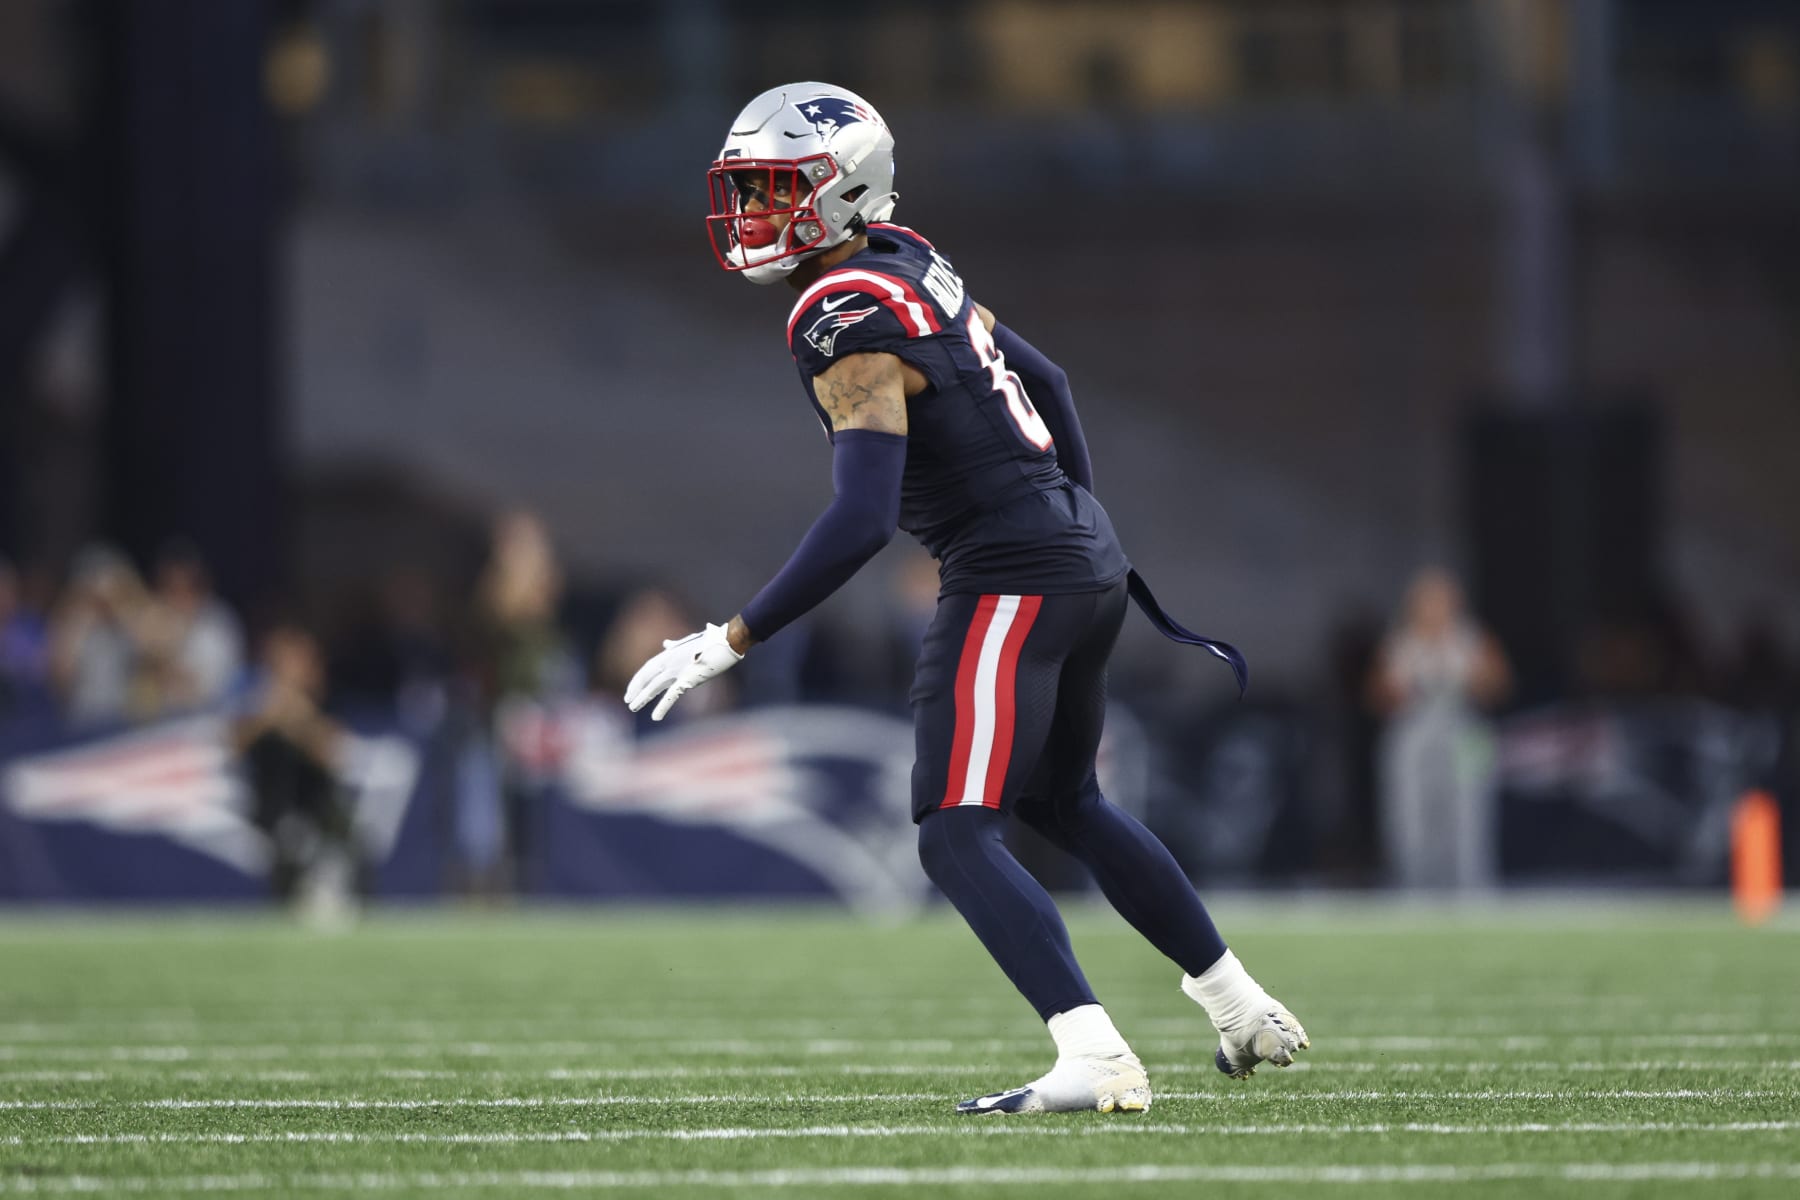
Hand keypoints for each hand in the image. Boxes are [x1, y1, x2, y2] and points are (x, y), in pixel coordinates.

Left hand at [623, 622, 743, 720]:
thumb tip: (665, 643)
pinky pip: (672, 695)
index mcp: (670, 653)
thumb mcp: (689, 642)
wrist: (727, 642)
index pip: (648, 667)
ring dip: (643, 697)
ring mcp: (678, 669)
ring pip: (654, 686)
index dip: (638, 679)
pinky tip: (655, 717)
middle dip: (636, 689)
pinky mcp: (688, 678)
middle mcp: (670, 661)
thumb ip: (675, 645)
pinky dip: (663, 706)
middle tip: (628, 701)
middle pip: (647, 677)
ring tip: (633, 707)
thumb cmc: (712, 640)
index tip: (632, 689)